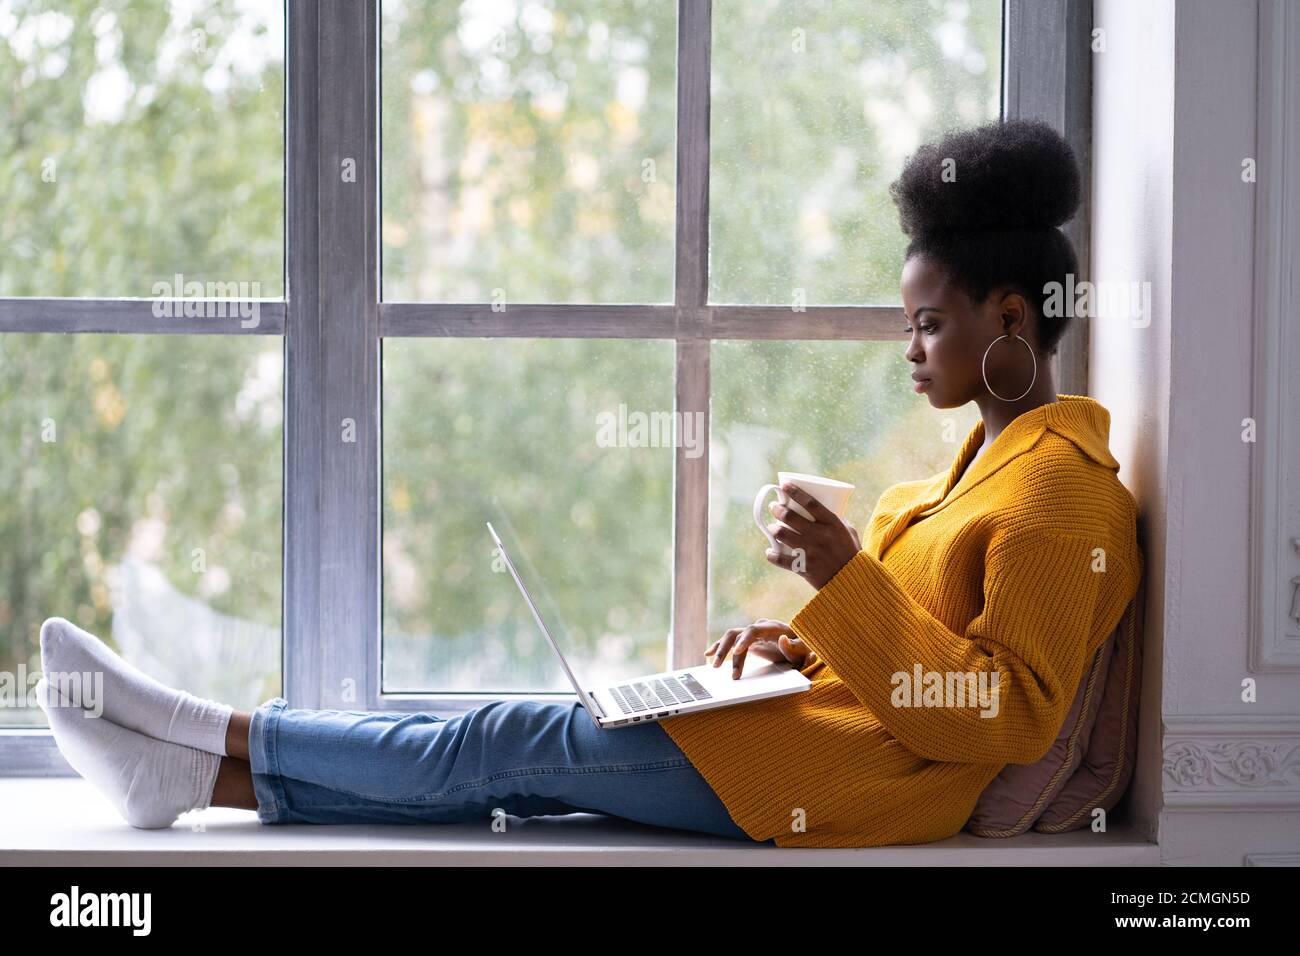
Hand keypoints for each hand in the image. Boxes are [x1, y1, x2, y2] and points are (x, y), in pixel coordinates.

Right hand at [704, 619, 818, 679]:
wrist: (802, 646)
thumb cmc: (804, 649)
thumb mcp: (805, 650)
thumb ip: (796, 646)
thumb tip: (781, 639)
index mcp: (772, 627)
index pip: (753, 630)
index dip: (743, 640)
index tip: (736, 652)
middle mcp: (759, 627)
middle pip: (736, 633)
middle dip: (726, 649)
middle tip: (719, 666)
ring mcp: (752, 634)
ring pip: (730, 638)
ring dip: (721, 651)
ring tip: (714, 666)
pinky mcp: (748, 641)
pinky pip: (730, 642)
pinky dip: (720, 647)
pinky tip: (708, 654)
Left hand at [764, 482, 862, 589]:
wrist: (854, 580)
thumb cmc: (851, 553)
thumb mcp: (849, 532)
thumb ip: (836, 519)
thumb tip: (823, 507)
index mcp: (832, 524)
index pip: (810, 502)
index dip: (794, 492)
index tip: (784, 484)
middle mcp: (820, 535)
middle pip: (791, 517)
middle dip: (777, 509)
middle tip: (774, 507)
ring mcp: (811, 552)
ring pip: (782, 535)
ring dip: (773, 529)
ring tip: (772, 527)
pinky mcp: (804, 567)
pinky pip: (781, 560)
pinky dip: (772, 556)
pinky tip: (770, 552)